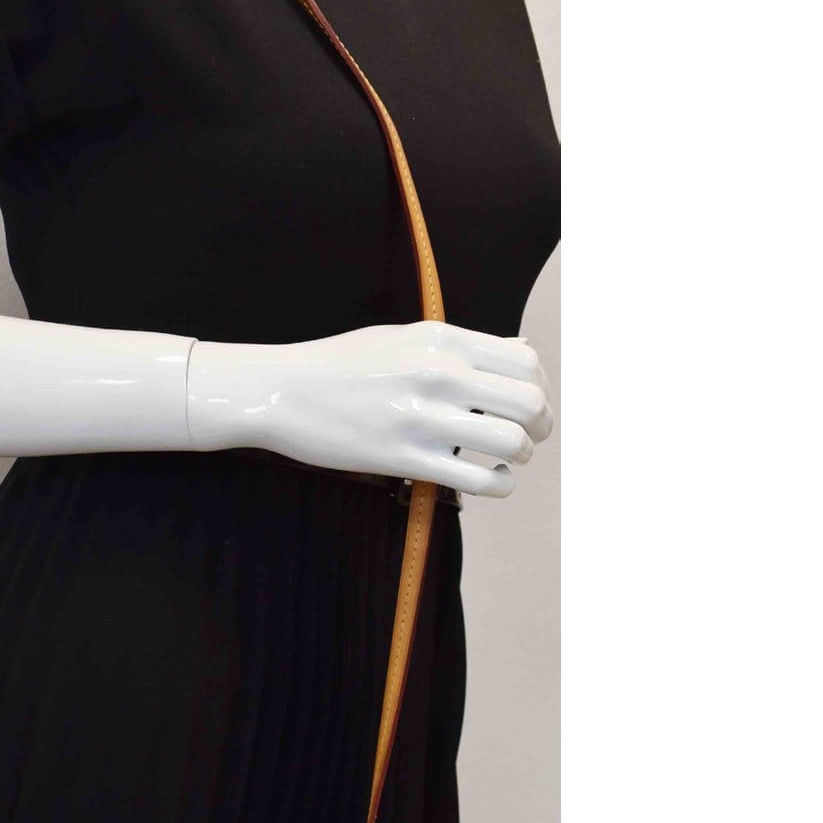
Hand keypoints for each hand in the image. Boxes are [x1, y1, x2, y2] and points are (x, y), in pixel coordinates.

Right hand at [187, 321, 553, 496]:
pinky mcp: (405, 458)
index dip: (539, 387)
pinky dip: (499, 484)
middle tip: (530, 437)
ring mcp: (422, 418)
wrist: (282, 391)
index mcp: (441, 339)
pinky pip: (478, 480)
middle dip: (541, 425)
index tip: (527, 404)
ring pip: (511, 442)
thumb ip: (462, 345)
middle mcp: (439, 374)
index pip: (525, 361)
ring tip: (506, 458)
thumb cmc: (341, 365)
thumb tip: (522, 349)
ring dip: (520, 454)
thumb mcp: (404, 337)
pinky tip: (490, 480)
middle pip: (529, 402)